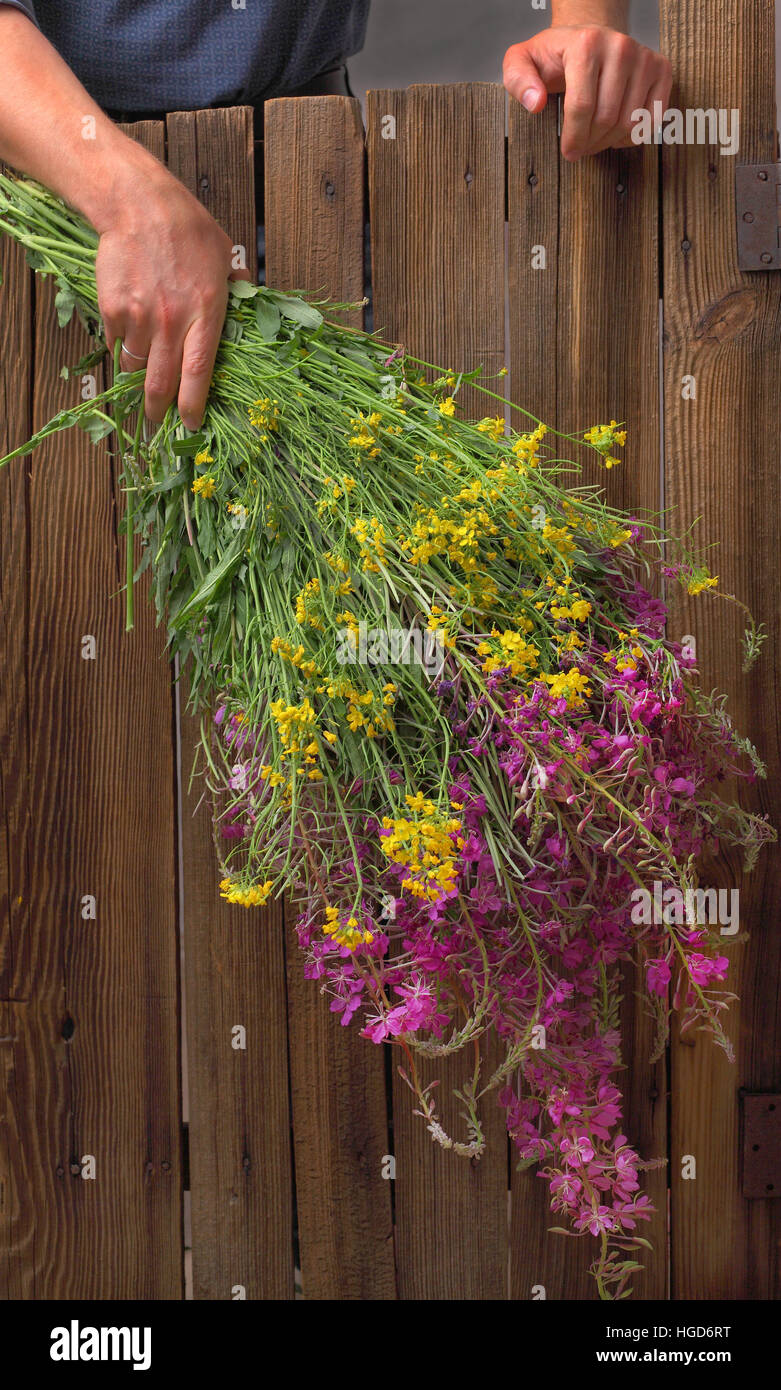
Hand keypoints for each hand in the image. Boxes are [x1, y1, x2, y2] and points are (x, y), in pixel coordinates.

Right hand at [95, 155, 248, 428]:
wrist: (137, 203)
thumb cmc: (187, 227)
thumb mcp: (224, 255)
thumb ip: (237, 286)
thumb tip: (252, 305)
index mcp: (205, 312)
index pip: (199, 373)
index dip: (194, 405)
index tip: (192, 425)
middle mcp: (171, 321)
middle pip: (161, 382)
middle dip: (159, 410)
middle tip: (159, 423)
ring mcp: (139, 317)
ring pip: (135, 367)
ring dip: (139, 379)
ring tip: (143, 379)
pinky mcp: (112, 309)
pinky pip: (116, 344)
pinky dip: (122, 348)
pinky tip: (128, 338)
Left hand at [503, 25, 671, 160]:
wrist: (590, 40)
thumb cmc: (556, 56)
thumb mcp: (522, 61)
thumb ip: (519, 80)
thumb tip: (537, 104)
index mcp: (586, 43)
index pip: (582, 106)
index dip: (573, 137)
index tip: (568, 152)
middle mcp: (620, 46)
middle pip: (606, 118)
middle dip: (589, 142)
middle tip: (579, 148)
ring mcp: (644, 57)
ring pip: (630, 123)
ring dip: (609, 142)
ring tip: (594, 140)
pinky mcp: (661, 69)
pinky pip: (652, 119)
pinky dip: (634, 136)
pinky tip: (616, 132)